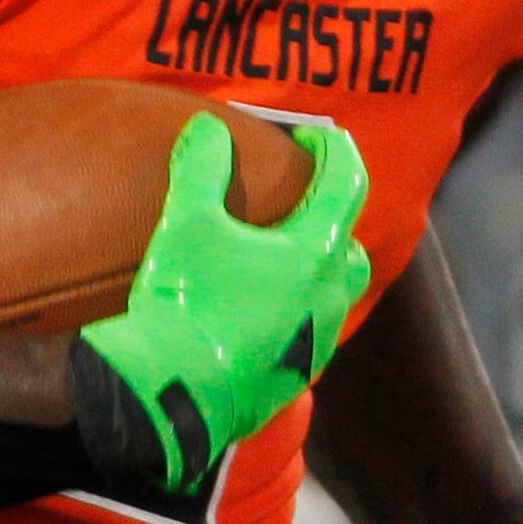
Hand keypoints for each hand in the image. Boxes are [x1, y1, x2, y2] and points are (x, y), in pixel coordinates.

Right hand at [74, 114, 369, 493]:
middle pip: (350, 246)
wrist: (172, 395)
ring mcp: (315, 343)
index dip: (332, 148)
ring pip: (332, 296)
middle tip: (294, 204)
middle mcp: (328, 298)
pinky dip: (291, 312)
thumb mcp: (186, 223)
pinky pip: (306, 334)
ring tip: (271, 259)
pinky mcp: (294, 377)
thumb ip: (202, 166)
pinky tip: (251, 311)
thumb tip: (208, 128)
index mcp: (314, 253)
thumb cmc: (184, 303)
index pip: (347, 182)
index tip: (308, 136)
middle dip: (330, 218)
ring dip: (313, 270)